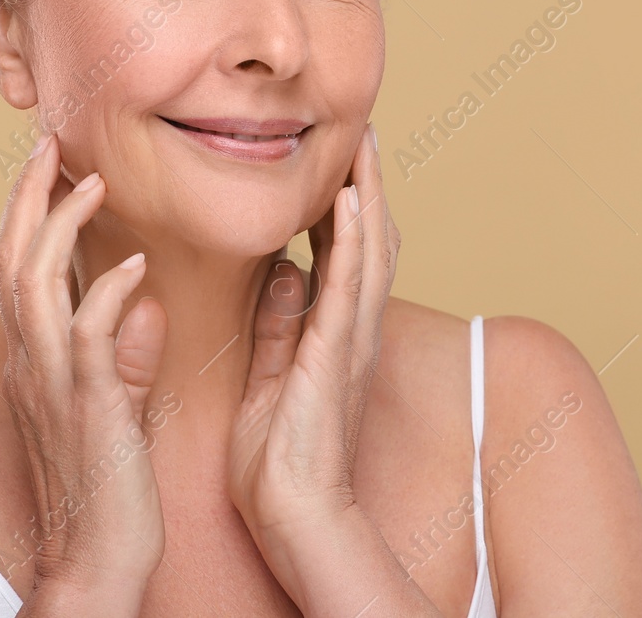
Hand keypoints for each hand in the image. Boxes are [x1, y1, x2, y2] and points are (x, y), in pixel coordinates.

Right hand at [0, 134, 168, 606]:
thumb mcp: (113, 406)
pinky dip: (105, 293)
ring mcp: (52, 384)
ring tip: (94, 180)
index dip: (30, 214)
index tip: (54, 165)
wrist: (100, 557)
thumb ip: (120, 351)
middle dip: (27, 197)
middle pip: (11, 260)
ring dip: (58, 225)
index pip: (21, 270)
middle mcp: (31, 365)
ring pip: (33, 284)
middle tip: (51, 142)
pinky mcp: (85, 407)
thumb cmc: (111, 484)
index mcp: (36, 362)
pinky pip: (85, 336)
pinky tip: (135, 263)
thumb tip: (140, 297)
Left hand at [228, 123, 398, 592]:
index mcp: (335, 332)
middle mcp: (352, 328)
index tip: (338, 159)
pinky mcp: (336, 352)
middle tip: (361, 130)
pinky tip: (351, 198)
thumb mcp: (271, 376)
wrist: (292, 511)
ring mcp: (350, 338)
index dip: (346, 205)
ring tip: (362, 142)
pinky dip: (353, 238)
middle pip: (370, 240)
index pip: (345, 254)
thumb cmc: (279, 457)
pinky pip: (348, 285)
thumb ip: (279, 325)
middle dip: (367, 184)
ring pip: (369, 250)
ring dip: (368, 193)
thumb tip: (282, 274)